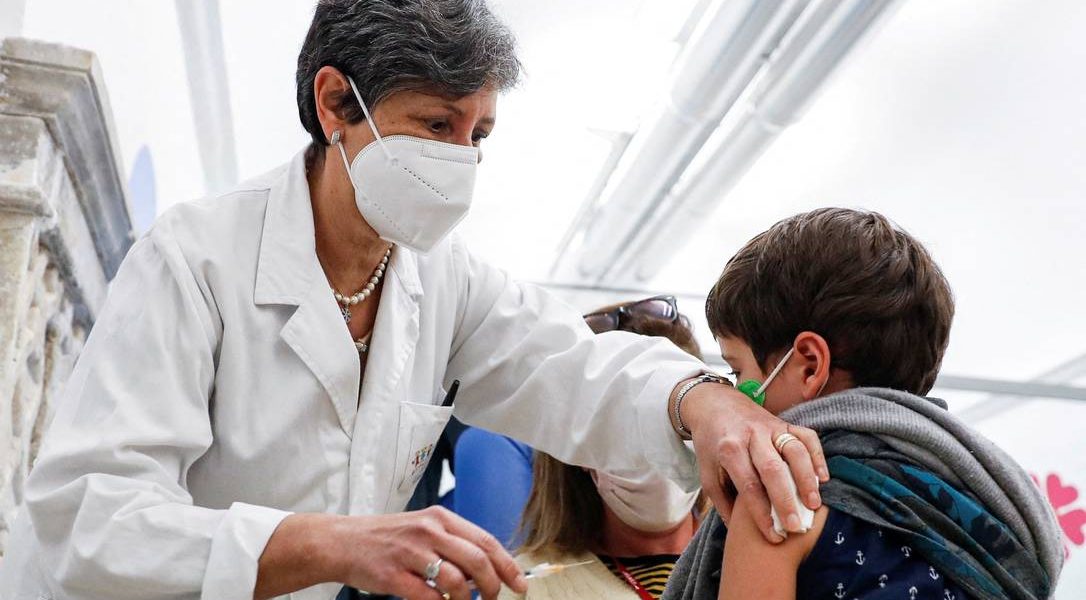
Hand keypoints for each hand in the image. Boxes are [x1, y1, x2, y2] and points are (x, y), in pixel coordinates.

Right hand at [256, 507, 526, 599]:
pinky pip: (428, 596)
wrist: (342, 541)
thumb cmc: (387, 538)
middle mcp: (429, 531)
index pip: (485, 541)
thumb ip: (453, 543)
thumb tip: (486, 569)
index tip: (520, 585)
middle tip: (492, 599)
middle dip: (492, 585)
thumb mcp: (423, 529)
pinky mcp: (393, 575)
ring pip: (456, 580)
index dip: (507, 565)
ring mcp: (411, 552)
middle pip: (477, 560)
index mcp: (440, 518)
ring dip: (467, 599)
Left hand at [676, 382, 827, 542]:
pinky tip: (823, 478)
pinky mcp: (785, 422)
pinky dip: (817, 456)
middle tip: (796, 526)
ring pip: (794, 450)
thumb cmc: (712, 445)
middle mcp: (751, 436)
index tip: (774, 536)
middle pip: (772, 469)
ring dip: (806, 478)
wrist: (714, 404)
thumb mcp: (707, 472)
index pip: (748, 485)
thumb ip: (722, 501)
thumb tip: (738, 532)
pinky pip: (806, 436)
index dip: (762, 512)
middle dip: (786, 499)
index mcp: (729, 449)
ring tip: (814, 504)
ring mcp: (770, 427)